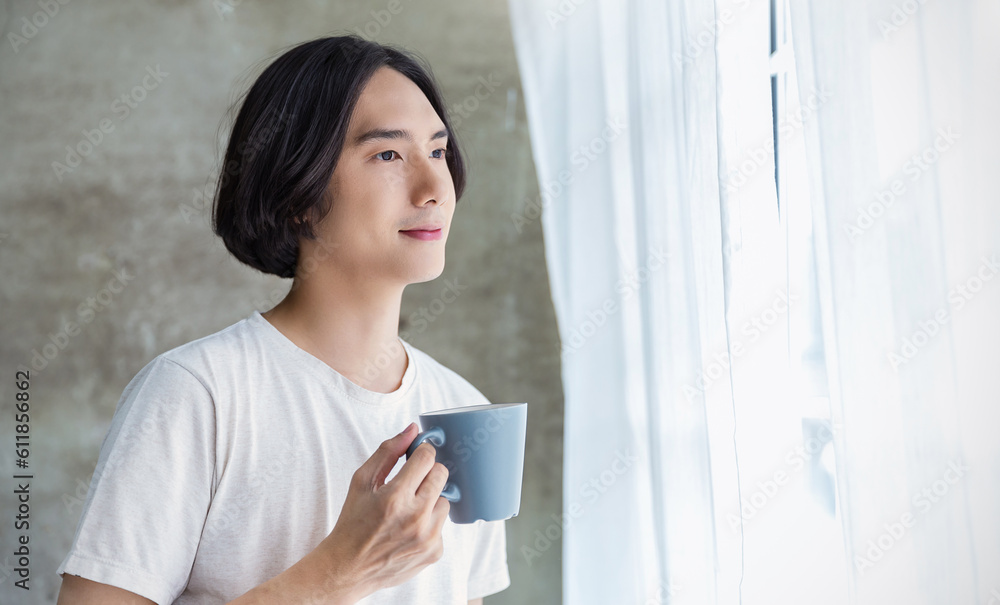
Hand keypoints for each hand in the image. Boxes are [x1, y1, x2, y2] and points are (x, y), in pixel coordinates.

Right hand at [318, 423, 451, 598]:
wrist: (348, 568)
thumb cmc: (353, 522)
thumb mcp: (362, 481)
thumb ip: (388, 451)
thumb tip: (412, 430)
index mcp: (395, 497)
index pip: (427, 457)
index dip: (421, 453)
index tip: (415, 457)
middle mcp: (415, 518)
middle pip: (442, 474)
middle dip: (427, 473)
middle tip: (411, 482)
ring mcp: (427, 537)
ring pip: (445, 500)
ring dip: (430, 500)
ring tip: (407, 510)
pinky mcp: (435, 552)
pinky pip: (442, 525)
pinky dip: (429, 523)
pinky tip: (409, 530)